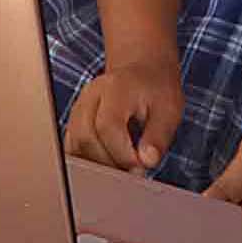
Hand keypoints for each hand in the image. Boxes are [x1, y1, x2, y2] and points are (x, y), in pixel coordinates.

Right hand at [62, 61, 183, 173]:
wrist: (143, 71)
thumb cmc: (156, 90)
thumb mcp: (169, 110)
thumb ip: (158, 137)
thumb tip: (147, 161)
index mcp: (115, 88)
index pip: (107, 126)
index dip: (122, 153)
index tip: (141, 166)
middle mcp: (91, 95)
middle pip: (86, 137)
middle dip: (109, 162)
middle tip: (133, 170)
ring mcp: (78, 107)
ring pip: (75, 144)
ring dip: (98, 164)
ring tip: (123, 167)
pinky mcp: (74, 120)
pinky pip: (72, 146)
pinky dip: (89, 160)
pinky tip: (109, 164)